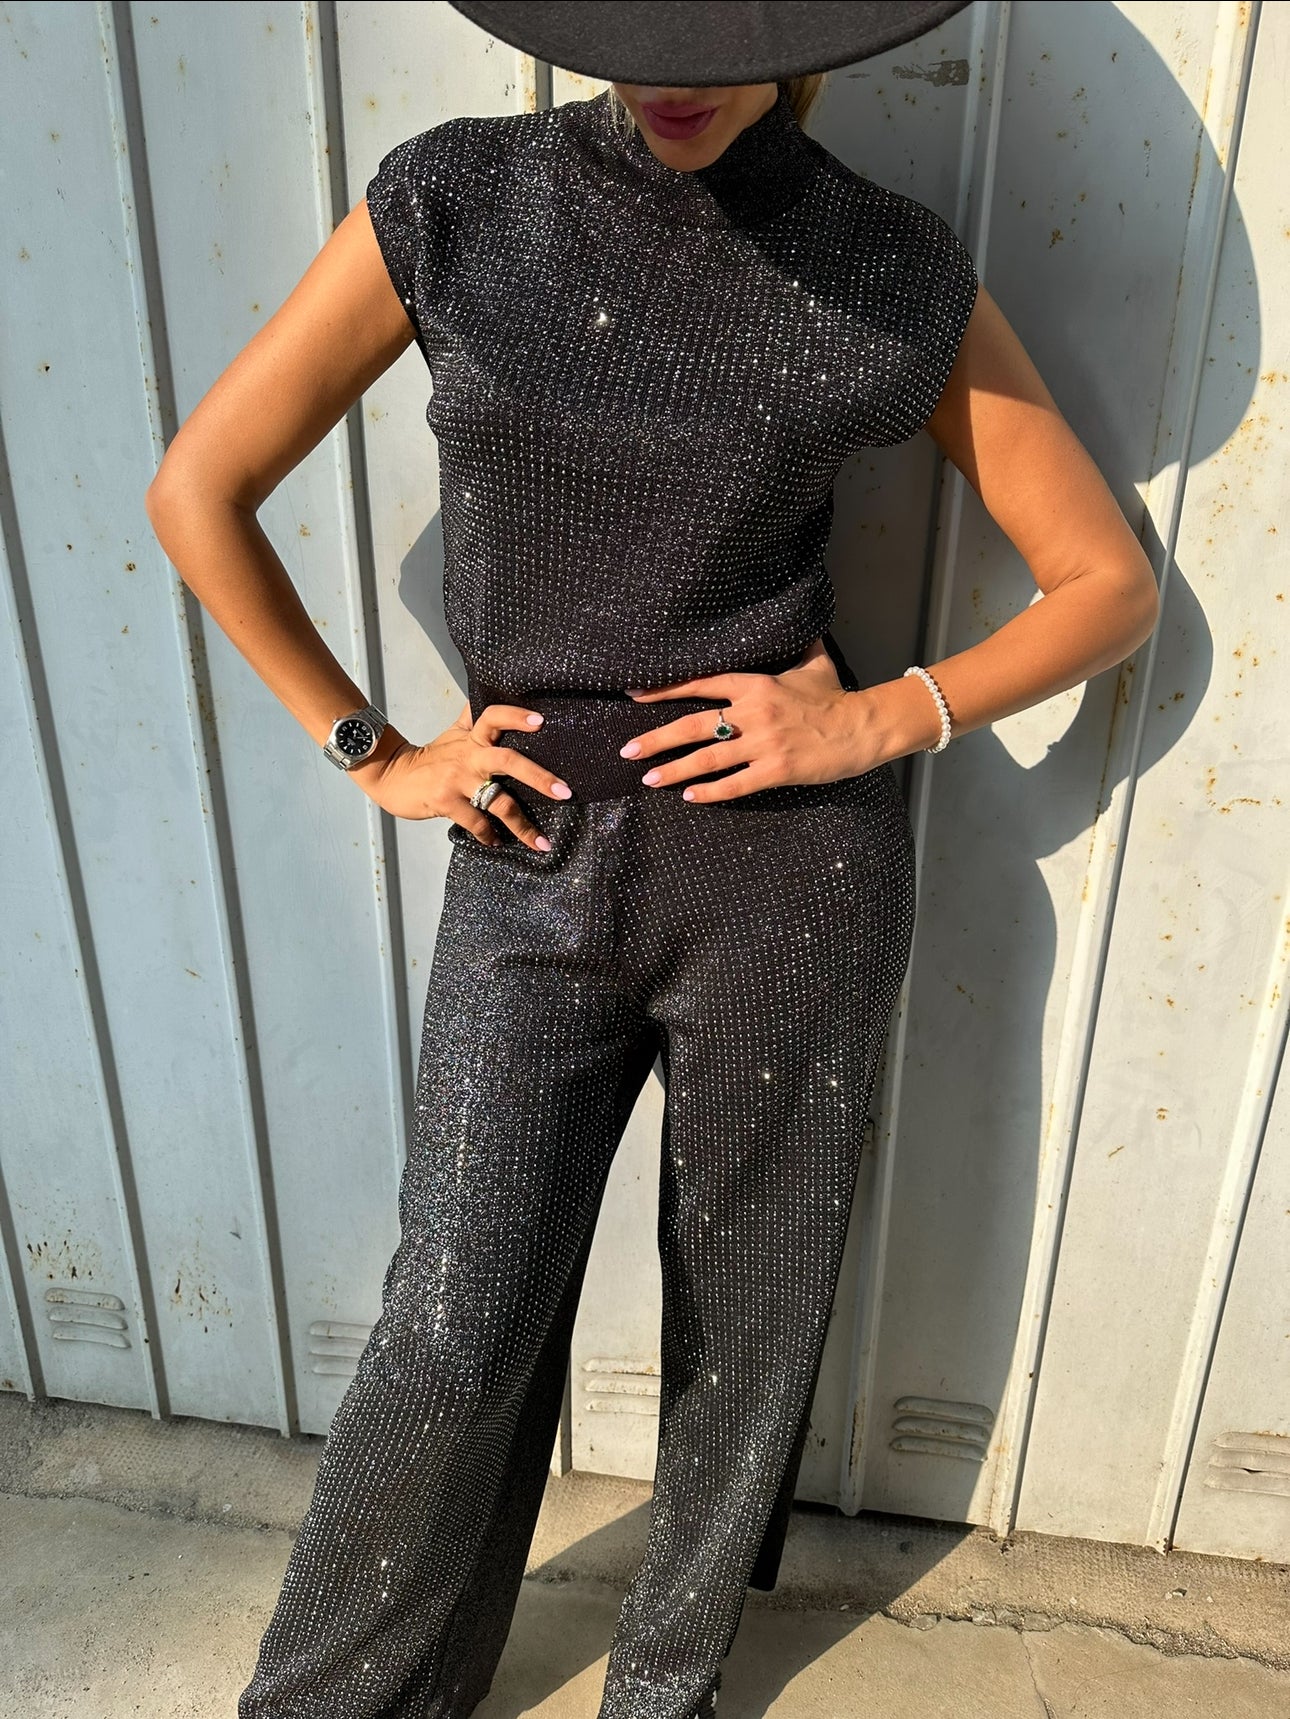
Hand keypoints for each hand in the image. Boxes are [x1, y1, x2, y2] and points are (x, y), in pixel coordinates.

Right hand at [351, 702, 572, 847]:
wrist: (392, 777)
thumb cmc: (430, 757)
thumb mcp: (453, 733)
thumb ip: (473, 717)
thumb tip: (492, 690)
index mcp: (472, 738)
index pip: (494, 717)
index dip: (516, 716)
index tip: (542, 721)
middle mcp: (468, 756)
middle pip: (508, 760)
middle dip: (540, 777)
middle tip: (565, 792)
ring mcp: (457, 780)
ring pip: (498, 801)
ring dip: (522, 825)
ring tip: (542, 842)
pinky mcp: (446, 803)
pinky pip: (477, 822)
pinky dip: (490, 835)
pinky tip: (498, 842)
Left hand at [621, 639, 881, 801]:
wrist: (864, 728)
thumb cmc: (835, 697)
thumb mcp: (814, 663)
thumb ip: (794, 644)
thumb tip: (789, 618)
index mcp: (757, 684)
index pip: (701, 684)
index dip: (665, 689)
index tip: (634, 695)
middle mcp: (754, 713)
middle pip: (694, 725)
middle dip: (657, 738)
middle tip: (628, 749)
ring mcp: (765, 744)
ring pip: (709, 758)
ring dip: (675, 769)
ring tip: (648, 777)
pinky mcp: (777, 771)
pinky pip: (736, 784)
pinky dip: (710, 792)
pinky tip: (689, 796)